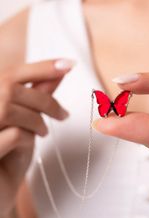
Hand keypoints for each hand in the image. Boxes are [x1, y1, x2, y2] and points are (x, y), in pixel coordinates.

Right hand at [0, 59, 72, 215]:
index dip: (41, 67)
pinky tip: (27, 146)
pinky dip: (26, 138)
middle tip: (63, 115)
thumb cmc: (10, 152)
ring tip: (43, 132)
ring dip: (36, 121)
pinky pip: (12, 135)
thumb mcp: (24, 121)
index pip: (12, 74)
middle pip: (11, 89)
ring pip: (10, 109)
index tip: (68, 64)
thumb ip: (36, 95)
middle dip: (45, 101)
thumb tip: (59, 72)